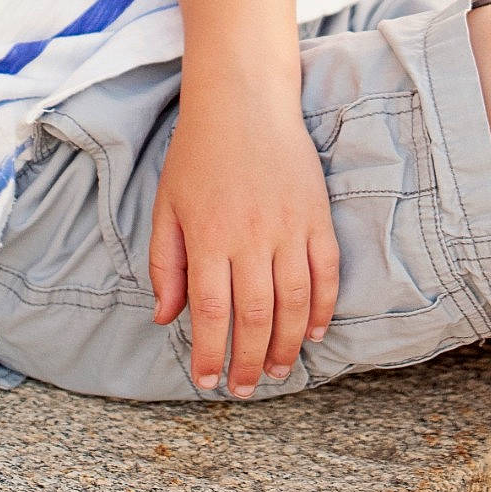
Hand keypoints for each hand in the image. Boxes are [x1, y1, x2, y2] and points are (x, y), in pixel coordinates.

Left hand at [149, 82, 339, 394]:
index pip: (209, 311)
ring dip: (286, 346)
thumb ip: (164, 263)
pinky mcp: (317, 218)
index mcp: (207, 236)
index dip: (209, 352)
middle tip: (245, 390)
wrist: (243, 102)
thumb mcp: (167, 205)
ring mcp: (288, 228)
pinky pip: (326, 275)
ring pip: (293, 305)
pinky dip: (322, 310)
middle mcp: (249, 237)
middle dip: (249, 362)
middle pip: (254, 317)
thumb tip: (165, 318)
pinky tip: (311, 334)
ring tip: (277, 373)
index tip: (207, 381)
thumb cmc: (197, 154)